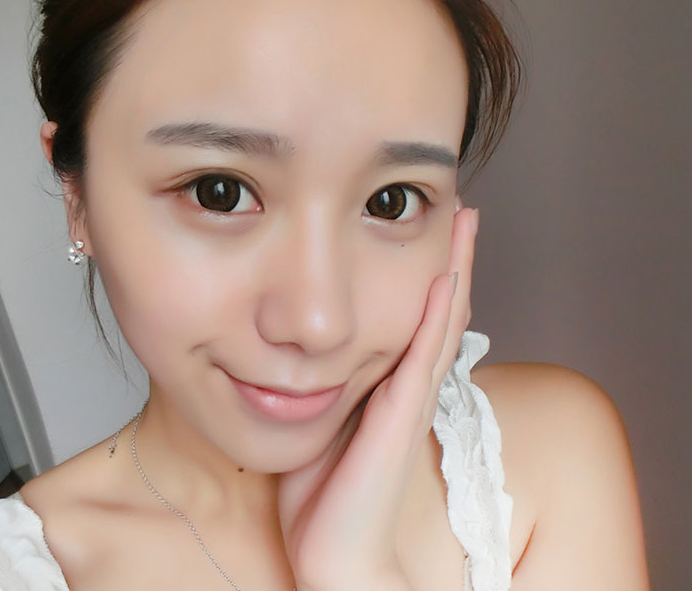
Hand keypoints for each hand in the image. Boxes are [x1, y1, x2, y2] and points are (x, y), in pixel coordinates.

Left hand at [278, 199, 478, 590]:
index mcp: (388, 384)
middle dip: (451, 256)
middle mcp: (408, 384)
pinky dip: (438, 311)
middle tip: (459, 208)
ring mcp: (410, 396)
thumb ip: (318, 388)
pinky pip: (424, 351)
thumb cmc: (323, 495)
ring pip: (440, 318)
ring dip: (453, 268)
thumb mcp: (318, 424)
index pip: (416, 316)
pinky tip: (445, 274)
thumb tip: (297, 354)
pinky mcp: (402, 413)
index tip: (431, 228)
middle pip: (439, 307)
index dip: (428, 273)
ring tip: (463, 220)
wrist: (337, 553)